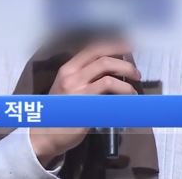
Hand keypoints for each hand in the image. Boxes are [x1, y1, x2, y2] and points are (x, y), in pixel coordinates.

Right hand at [29, 40, 139, 165]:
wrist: (45, 134)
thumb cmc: (59, 109)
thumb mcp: (66, 84)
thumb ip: (84, 73)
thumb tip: (112, 64)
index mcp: (68, 68)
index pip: (94, 49)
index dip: (114, 46)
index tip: (129, 46)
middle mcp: (72, 77)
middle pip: (104, 61)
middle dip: (125, 65)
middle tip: (136, 74)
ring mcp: (78, 94)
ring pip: (109, 80)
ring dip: (126, 85)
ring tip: (133, 91)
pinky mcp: (85, 111)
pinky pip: (108, 101)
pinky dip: (121, 100)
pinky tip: (126, 104)